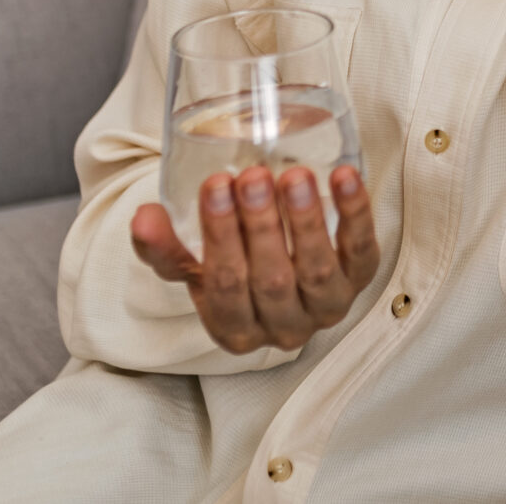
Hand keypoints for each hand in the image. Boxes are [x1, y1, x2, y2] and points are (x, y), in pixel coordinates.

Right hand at [130, 164, 380, 354]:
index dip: (220, 237)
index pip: (225, 287)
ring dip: (305, 220)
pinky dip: (355, 213)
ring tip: (294, 176)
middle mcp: (283, 328)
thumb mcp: (192, 266)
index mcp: (234, 329)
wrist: (284, 276)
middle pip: (271, 280)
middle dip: (260, 226)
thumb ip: (163, 247)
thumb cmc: (233, 270)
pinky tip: (344, 177)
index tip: (214, 186)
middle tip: (252, 177)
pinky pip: (362, 251)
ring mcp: (326, 307)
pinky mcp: (360, 280)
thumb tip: (142, 218)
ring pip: (316, 269)